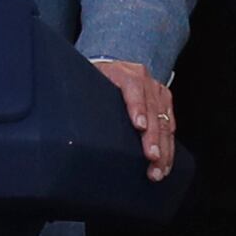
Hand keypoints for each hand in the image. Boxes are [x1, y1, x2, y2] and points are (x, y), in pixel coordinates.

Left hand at [92, 59, 176, 182]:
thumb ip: (83, 97)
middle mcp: (144, 80)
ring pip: (164, 122)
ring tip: (158, 169)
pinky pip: (170, 125)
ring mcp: (156, 91)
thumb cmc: (96, 79)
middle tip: (151, 158)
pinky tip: (165, 163)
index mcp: (124, 73)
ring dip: (164, 148)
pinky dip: (168, 146)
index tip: (139, 126)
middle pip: (153, 110)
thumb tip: (66, 120)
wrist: (112, 66)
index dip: (137, 108)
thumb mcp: (88, 83)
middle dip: (153, 137)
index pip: (133, 90)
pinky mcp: (164, 102)